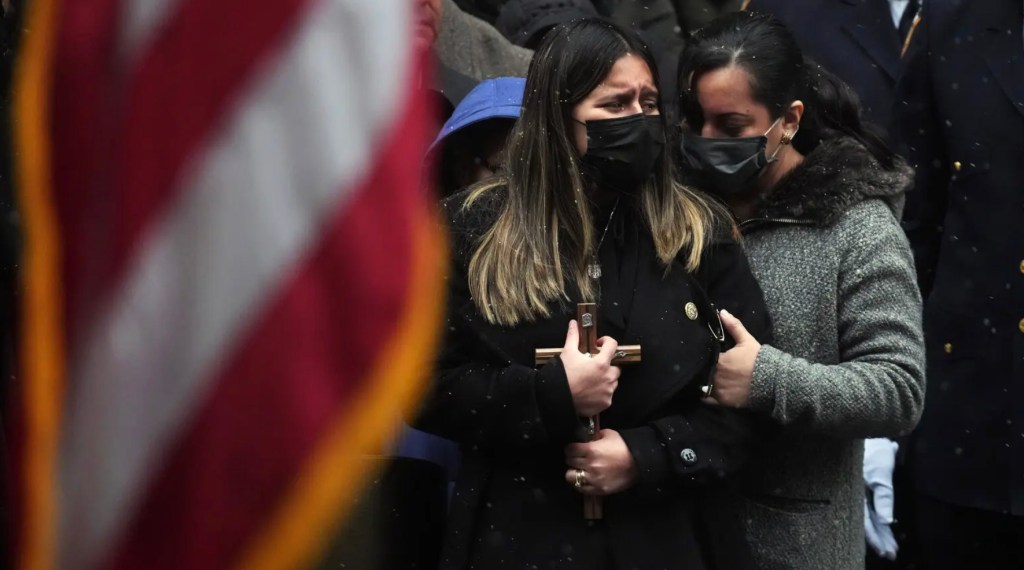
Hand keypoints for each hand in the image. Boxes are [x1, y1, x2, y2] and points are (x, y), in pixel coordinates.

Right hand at [559, 320, 620, 416]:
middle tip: (594, 366)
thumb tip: (573, 324)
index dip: (607, 342)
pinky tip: (590, 391)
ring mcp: (608, 391)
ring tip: (591, 380)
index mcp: (602, 363)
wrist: (557, 398)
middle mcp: (608, 377)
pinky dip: (601, 393)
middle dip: (607, 365)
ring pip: (612, 382)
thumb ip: (573, 337)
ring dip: (605, 379)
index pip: (613, 346)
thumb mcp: (568, 353)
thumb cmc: (563, 375)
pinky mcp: (605, 403)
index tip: (600, 344)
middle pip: (615, 367)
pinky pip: (608, 395)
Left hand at [563, 429, 637, 494]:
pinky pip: (581, 488)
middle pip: (569, 462)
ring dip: (573, 472)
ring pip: (570, 476)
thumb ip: (594, 436)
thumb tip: (586, 439)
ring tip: (579, 470)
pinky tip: (585, 479)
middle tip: (577, 458)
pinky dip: (580, 483)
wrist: (639, 463)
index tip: (573, 449)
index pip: (569, 449)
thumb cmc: (623, 446)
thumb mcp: (608, 434)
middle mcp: (589, 465)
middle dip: (572, 458)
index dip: (570, 448)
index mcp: (591, 450)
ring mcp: (593, 479)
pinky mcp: (598, 489)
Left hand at [705, 309, 759, 407]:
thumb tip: (722, 311)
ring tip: (698, 377)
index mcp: (719, 361)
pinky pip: (707, 399)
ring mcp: (718, 390)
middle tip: (697, 366)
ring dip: (700, 381)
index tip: (698, 354)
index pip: (703, 357)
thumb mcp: (747, 341)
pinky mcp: (723, 401)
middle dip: (699, 369)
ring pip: (702, 385)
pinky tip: (703, 390)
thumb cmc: (759, 360)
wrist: (772, 382)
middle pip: (701, 372)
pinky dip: (704, 395)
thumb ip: (734, 326)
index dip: (700, 356)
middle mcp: (715, 376)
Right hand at [864, 438, 898, 558]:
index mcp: (854, 492)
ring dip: (880, 531)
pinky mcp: (862, 485)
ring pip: (868, 516)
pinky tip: (884, 526)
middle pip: (866, 522)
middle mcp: (853, 494)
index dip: (876, 537)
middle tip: (891, 554)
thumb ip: (883, 496)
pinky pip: (869, 507)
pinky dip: (877, 518)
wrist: (864, 427)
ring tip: (892, 546)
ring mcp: (857, 490)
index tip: (888, 551)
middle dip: (879, 539)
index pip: (866, 521)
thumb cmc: (871, 449)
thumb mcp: (880, 472)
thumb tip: (887, 520)